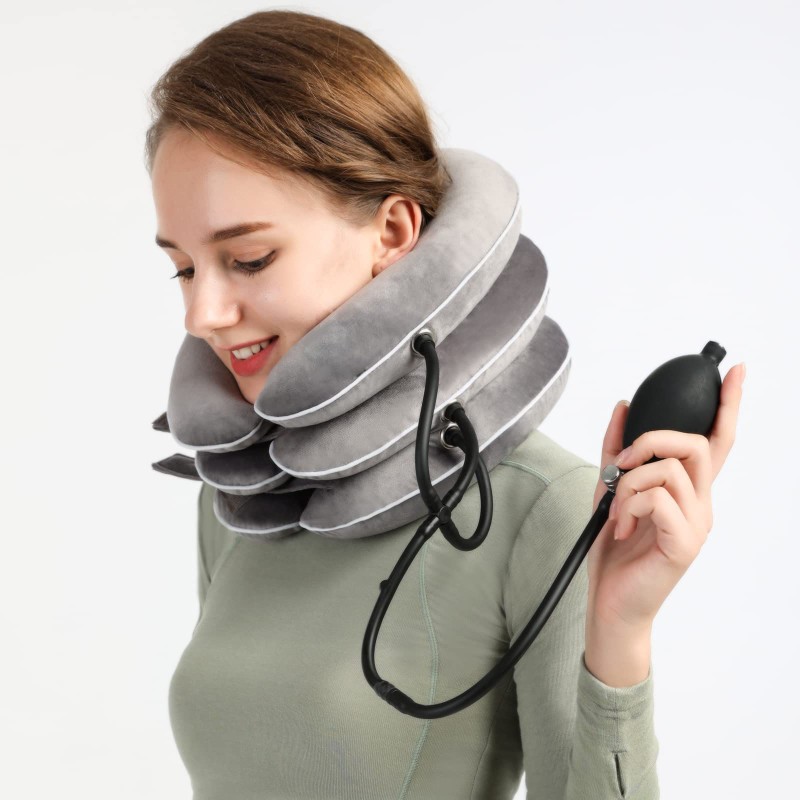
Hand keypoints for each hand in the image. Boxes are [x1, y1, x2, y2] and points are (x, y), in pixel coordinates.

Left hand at [586, 362, 745, 631]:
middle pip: (697, 445)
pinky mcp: (685, 543)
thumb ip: (616, 451)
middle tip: (621, 462)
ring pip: (670, 469)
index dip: (728, 405)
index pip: (717, 441)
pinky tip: (622, 528)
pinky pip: (657, 498)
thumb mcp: (609, 489)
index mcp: (688, 491)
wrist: (610, 601)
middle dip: (652, 439)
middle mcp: (701, 504)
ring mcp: (697, 524)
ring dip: (629, 483)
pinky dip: (628, 506)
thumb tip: (621, 407)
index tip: (734, 372)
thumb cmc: (614, 549)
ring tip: (618, 511)